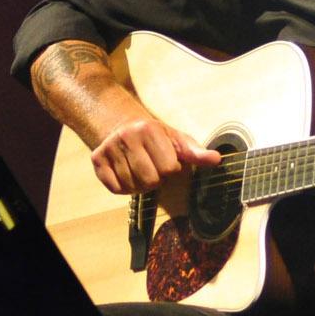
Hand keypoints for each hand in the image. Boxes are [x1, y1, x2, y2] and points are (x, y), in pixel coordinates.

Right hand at [89, 117, 220, 194]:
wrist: (123, 126)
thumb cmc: (156, 138)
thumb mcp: (177, 140)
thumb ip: (196, 152)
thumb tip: (217, 159)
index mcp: (150, 129)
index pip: (169, 168)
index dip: (171, 169)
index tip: (166, 160)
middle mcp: (127, 136)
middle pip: (150, 179)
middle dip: (156, 179)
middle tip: (153, 167)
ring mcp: (110, 147)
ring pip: (133, 186)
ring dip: (141, 185)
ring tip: (141, 170)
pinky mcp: (97, 159)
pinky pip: (115, 189)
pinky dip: (125, 188)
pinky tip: (128, 175)